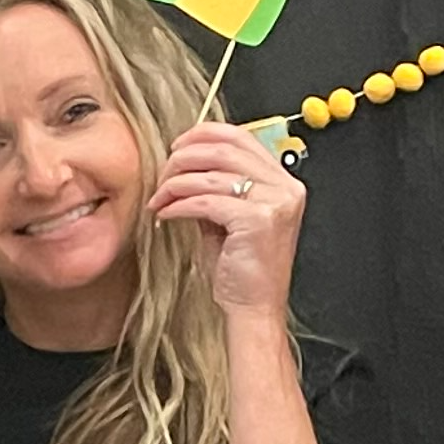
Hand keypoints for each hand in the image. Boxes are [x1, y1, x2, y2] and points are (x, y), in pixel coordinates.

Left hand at [148, 122, 303, 317]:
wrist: (255, 309)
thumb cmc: (243, 270)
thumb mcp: (229, 219)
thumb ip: (216, 188)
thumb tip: (185, 165)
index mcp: (283, 181)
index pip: (240, 137)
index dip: (203, 135)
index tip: (176, 147)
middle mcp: (284, 187)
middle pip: (224, 148)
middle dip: (183, 158)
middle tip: (161, 175)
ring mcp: (274, 202)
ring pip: (211, 173)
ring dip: (175, 183)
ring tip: (159, 198)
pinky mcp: (257, 221)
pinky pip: (206, 201)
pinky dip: (179, 204)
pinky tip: (166, 214)